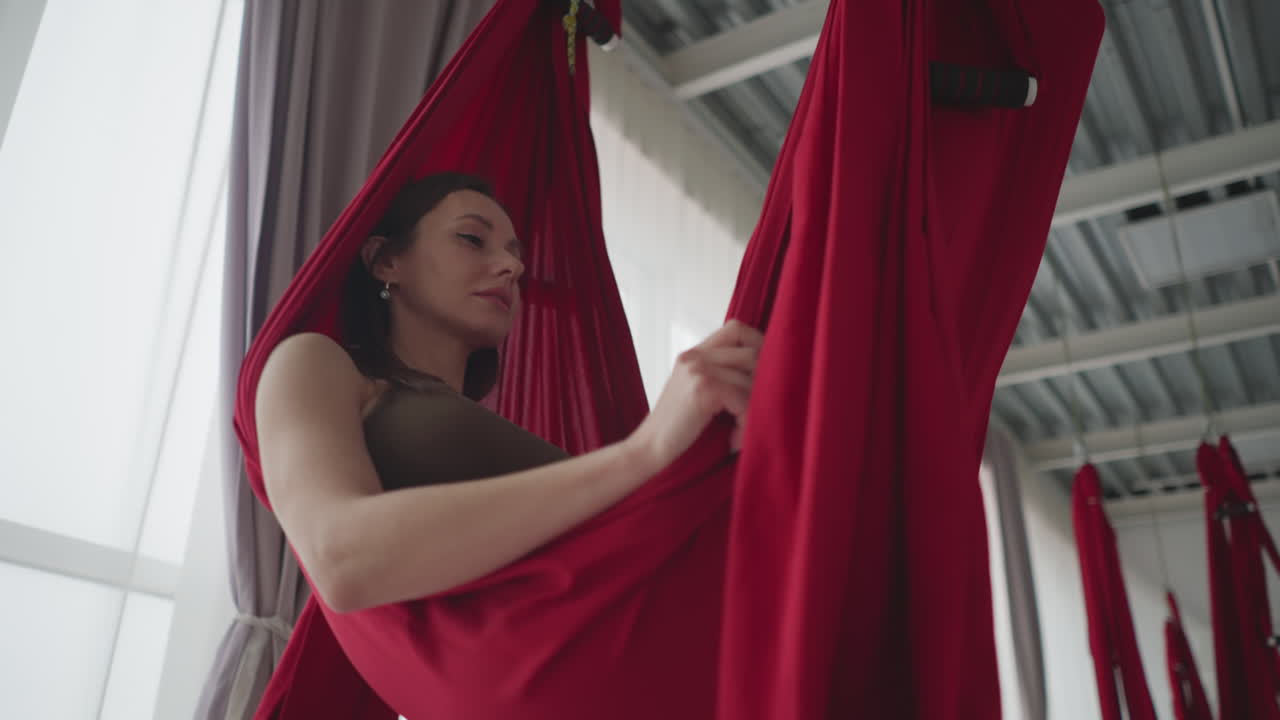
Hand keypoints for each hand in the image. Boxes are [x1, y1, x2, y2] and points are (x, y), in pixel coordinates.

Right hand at [626, 319, 763, 472]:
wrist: (649, 449)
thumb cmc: (678, 428)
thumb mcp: (697, 392)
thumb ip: (722, 376)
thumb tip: (768, 371)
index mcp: (695, 353)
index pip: (736, 328)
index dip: (758, 345)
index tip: (765, 375)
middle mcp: (696, 356)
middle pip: (751, 352)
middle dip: (764, 385)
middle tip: (756, 413)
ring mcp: (698, 369)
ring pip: (752, 379)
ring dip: (754, 410)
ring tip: (743, 432)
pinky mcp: (703, 388)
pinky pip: (744, 398)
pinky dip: (746, 422)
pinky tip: (735, 439)